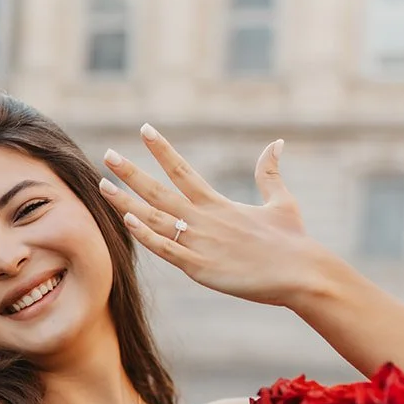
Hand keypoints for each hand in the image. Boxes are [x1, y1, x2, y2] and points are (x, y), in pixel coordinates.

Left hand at [99, 126, 331, 307]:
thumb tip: (277, 143)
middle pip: (158, 191)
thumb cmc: (292, 241)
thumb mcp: (281, 201)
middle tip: (107, 155)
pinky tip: (127, 221)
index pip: (182, 170)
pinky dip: (146, 235)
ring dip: (126, 202)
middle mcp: (204, 219)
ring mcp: (199, 244)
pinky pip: (166, 249)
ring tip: (103, 185)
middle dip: (131, 173)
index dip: (162, 150)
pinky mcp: (200, 268)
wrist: (300, 273)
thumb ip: (269, 173)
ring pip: (154, 219)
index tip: (144, 130)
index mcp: (218, 204)